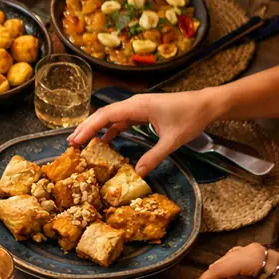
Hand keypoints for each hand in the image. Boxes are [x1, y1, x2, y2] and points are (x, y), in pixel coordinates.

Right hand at [67, 90, 221, 175]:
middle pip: (103, 115)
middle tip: (72, 143)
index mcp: (137, 106)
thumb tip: (137, 174)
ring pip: (111, 117)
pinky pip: (121, 120)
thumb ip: (154, 157)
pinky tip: (106, 142)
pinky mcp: (143, 112)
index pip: (106, 115)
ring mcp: (138, 107)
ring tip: (83, 143)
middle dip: (87, 128)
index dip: (88, 128)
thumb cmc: (190, 117)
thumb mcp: (172, 140)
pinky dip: (111, 130)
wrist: (207, 104)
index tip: (76, 140)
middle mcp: (134, 104)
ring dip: (97, 129)